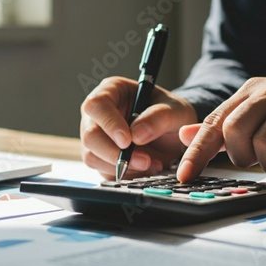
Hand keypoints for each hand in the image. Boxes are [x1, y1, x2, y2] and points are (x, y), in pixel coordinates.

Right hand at [81, 76, 196, 179]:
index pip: (97, 105)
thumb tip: (137, 135)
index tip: (127, 140)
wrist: (175, 135)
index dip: (109, 123)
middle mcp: (98, 115)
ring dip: (122, 166)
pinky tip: (145, 168)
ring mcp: (97, 138)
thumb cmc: (171, 113)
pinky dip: (126, 174)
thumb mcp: (175, 110)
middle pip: (90, 136)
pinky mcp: (101, 159)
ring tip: (151, 163)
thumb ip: (158, 117)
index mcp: (112, 91)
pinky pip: (104, 171)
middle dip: (115, 153)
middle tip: (144, 160)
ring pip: (93, 157)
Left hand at [177, 77, 265, 180]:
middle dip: (242, 157)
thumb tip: (183, 134)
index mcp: (252, 90)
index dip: (197, 152)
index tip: (184, 176)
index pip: (215, 122)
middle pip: (235, 132)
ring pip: (265, 143)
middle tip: (257, 159)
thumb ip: (224, 126)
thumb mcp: (261, 115)